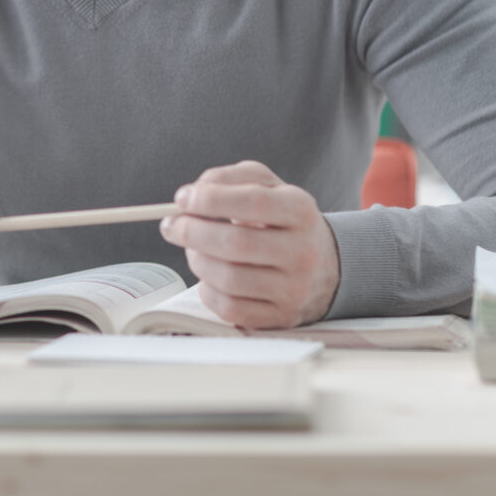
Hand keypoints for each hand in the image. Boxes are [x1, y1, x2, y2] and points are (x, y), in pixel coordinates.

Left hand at [158, 160, 339, 328]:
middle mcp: (302, 251)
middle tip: (172, 225)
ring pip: (230, 279)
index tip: (182, 199)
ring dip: (197, 261)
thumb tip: (192, 194)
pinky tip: (210, 276)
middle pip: (237, 244)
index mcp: (300, 210)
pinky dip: (208, 290)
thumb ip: (229, 178)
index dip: (210, 199)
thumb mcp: (266, 186)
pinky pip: (230, 308)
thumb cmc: (282, 220)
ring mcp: (294, 288)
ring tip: (194, 249)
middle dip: (192, 232)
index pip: (253, 202)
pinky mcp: (281, 316)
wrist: (324, 265)